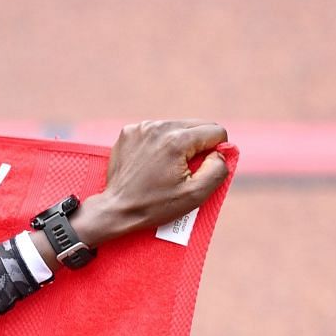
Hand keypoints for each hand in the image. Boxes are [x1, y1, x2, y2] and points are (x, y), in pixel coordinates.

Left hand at [75, 119, 230, 244]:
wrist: (114, 210)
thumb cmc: (154, 206)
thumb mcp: (195, 195)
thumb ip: (217, 169)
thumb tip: (221, 151)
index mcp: (177, 139)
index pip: (216, 131)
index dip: (215, 151)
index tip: (201, 168)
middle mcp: (159, 127)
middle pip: (197, 125)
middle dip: (198, 145)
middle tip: (184, 169)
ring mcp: (141, 127)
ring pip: (178, 126)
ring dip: (179, 142)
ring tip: (167, 166)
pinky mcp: (129, 132)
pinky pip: (157, 130)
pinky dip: (159, 143)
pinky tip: (151, 162)